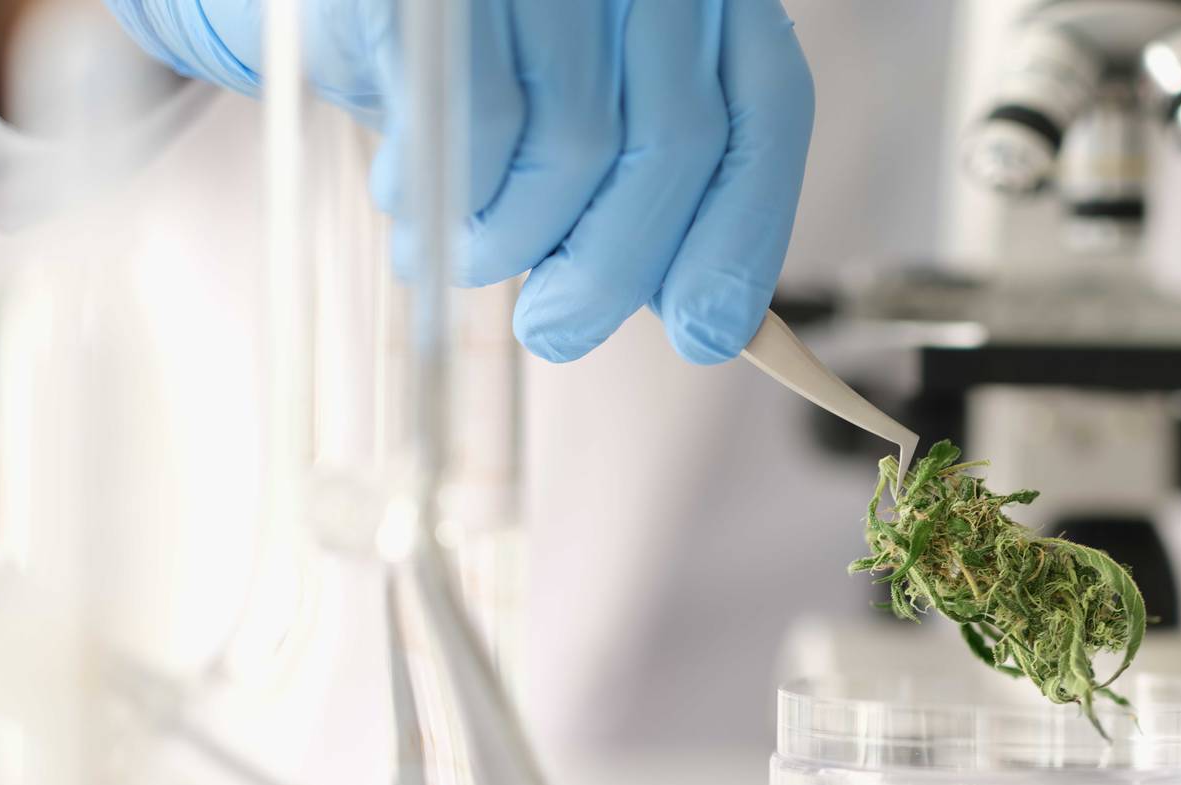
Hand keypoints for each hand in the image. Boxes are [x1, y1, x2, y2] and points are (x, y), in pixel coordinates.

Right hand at [104, 0, 814, 364]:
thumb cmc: (476, 53)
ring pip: (577, 144)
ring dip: (515, 237)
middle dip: (616, 268)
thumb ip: (646, 191)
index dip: (742, 233)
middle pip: (676, 143)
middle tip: (557, 329)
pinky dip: (451, 191)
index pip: (766, 108)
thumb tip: (705, 314)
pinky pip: (480, 121)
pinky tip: (414, 196)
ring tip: (469, 254)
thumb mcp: (582, 103)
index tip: (708, 333)